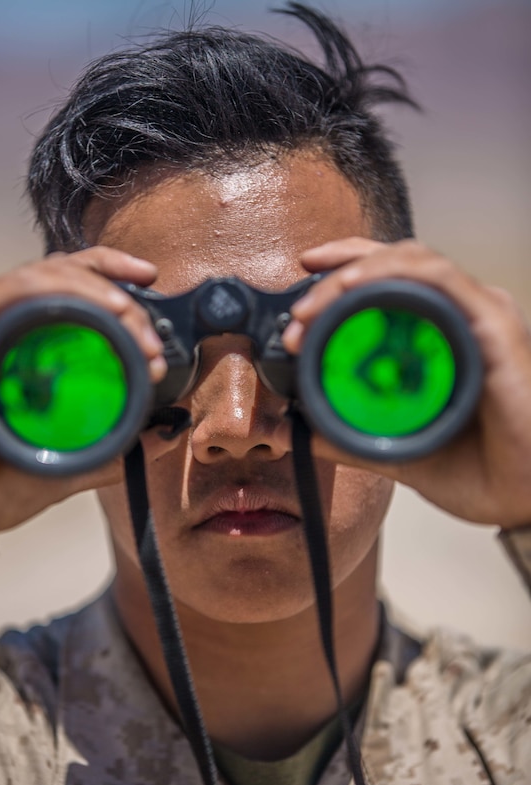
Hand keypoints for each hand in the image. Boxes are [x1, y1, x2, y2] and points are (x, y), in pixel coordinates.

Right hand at [0, 247, 164, 531]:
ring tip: (138, 327)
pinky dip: (72, 289)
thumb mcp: (61, 469)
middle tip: (153, 341)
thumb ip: (108, 451)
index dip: (110, 284)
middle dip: (122, 297)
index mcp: (13, 348)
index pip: (63, 294)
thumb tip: (157, 437)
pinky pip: (23, 285)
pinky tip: (111, 307)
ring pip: (51, 276)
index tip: (152, 309)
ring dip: (106, 294)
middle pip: (65, 277)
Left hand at [283, 238, 530, 528]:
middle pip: (395, 262)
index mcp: (442, 334)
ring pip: (413, 262)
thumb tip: (299, 428)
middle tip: (298, 314)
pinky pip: (443, 281)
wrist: (523, 501)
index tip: (302, 275)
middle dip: (335, 276)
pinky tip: (355, 284)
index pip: (392, 277)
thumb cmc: (481, 471)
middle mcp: (462, 316)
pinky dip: (396, 274)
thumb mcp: (395, 451)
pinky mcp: (494, 327)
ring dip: (354, 275)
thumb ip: (346, 437)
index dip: (344, 266)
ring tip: (315, 305)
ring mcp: (480, 316)